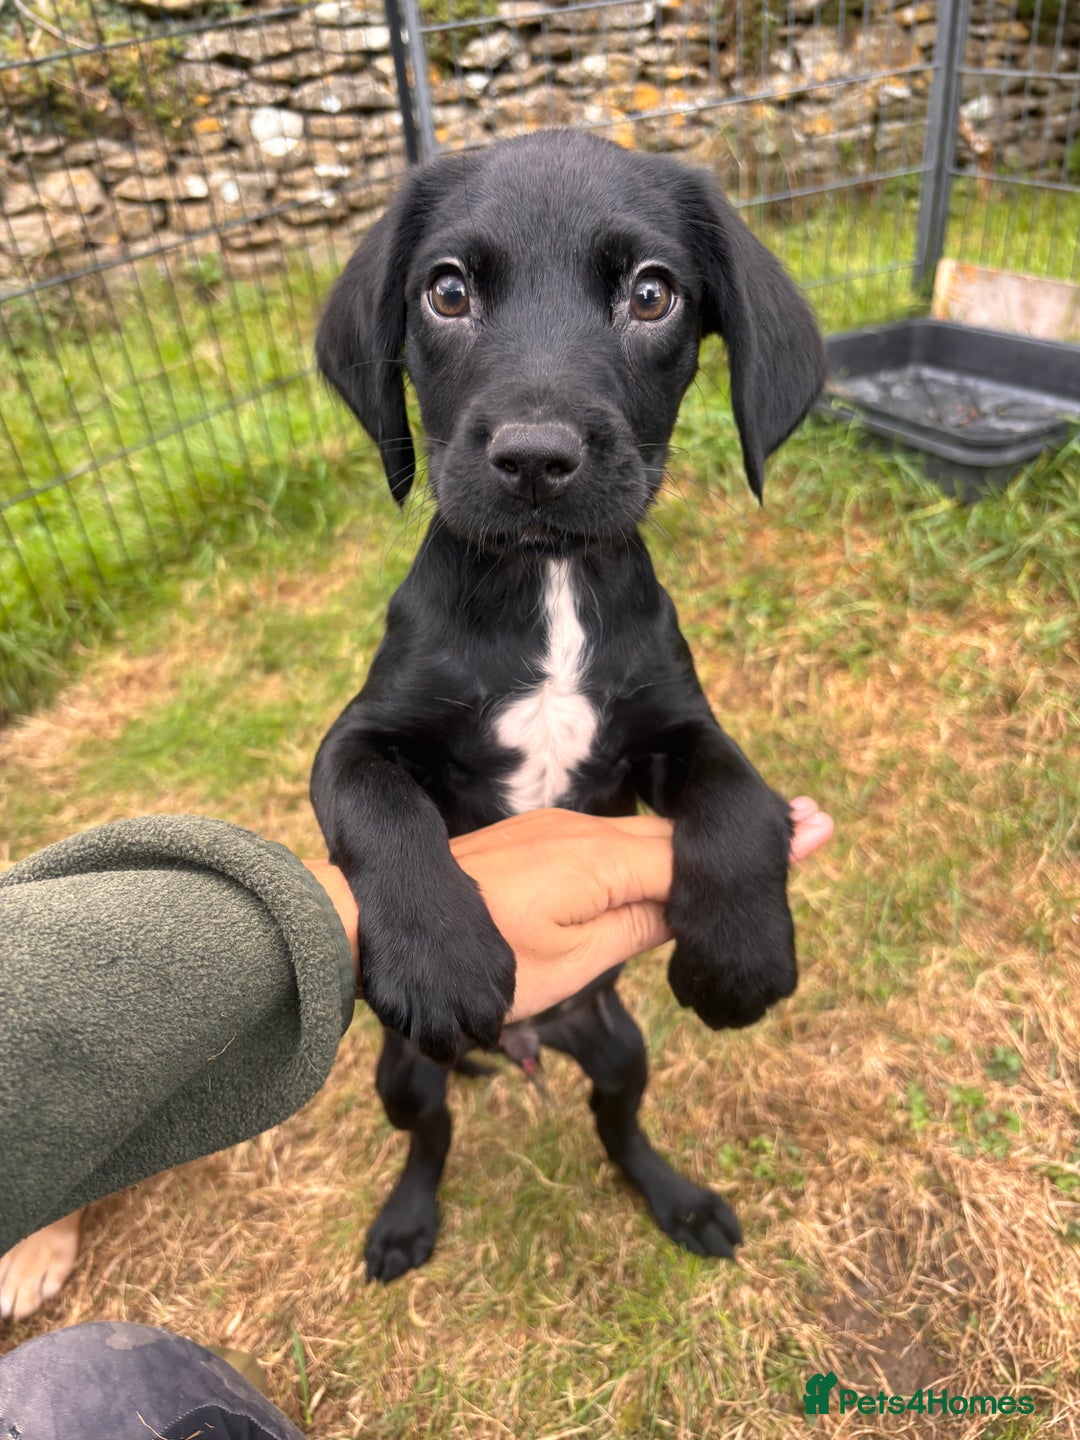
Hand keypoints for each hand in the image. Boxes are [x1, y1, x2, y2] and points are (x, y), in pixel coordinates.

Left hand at [307, 801, 831, 1026]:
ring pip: (645, 844)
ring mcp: (556, 839)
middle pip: (678, 840)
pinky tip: (675, 858)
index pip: (693, 854)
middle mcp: (583, 835)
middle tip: (812, 824)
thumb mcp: (568, 961)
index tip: (815, 831)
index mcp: (600, 857)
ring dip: (700, 845)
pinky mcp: (535, 851)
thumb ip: (636, 926)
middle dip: (739, 838)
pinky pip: (613, 850)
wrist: (376, 934)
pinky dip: (656, 853)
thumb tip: (687, 905)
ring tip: (765, 834)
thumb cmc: (475, 964)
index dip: (753, 852)